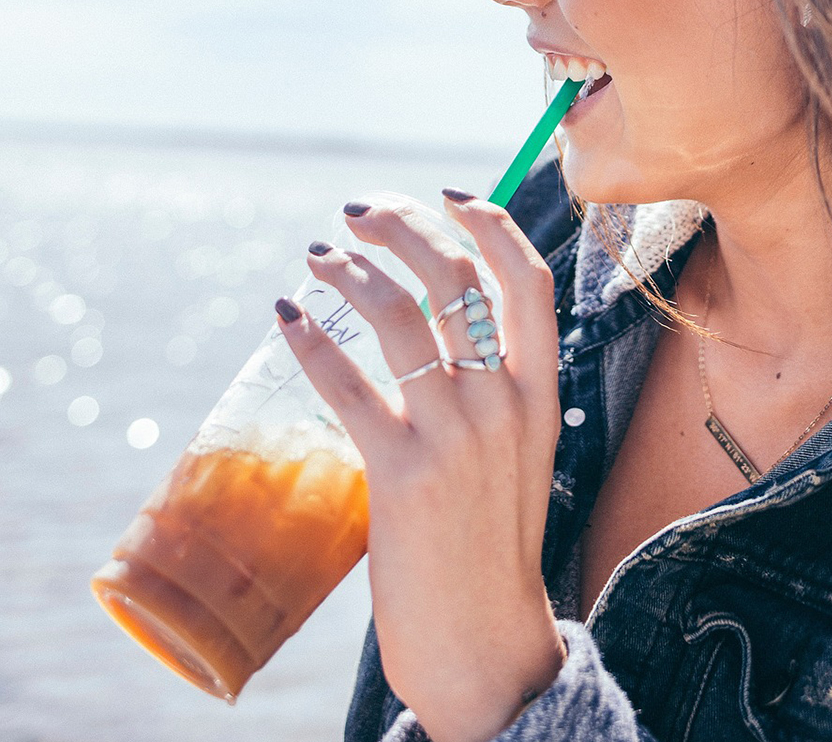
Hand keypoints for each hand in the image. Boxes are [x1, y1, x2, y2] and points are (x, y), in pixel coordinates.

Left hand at [275, 189, 566, 741]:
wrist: (484, 638)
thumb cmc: (492, 544)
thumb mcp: (518, 456)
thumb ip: (495, 391)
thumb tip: (442, 327)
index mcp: (542, 396)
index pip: (528, 280)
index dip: (489, 223)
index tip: (446, 195)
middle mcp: (507, 403)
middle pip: (457, 276)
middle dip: (403, 226)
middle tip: (358, 213)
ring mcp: (458, 436)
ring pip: (401, 314)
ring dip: (349, 269)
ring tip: (318, 257)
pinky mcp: (402, 474)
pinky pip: (346, 381)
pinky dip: (311, 336)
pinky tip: (288, 316)